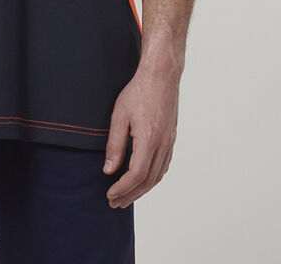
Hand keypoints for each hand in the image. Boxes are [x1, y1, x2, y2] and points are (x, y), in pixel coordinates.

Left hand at [103, 66, 179, 208]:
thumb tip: (109, 170)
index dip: (122, 189)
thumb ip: (114, 144)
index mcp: (149, 139)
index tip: (109, 194)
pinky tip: (143, 180)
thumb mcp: (119, 115)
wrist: (161, 76)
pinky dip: (152, 178)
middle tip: (115, 203)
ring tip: (126, 196)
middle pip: (148, 181)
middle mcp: (163, 145)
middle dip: (130, 195)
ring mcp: (169, 142)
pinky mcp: (171, 139)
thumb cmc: (138, 91)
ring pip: (157, 176)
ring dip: (142, 190)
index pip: (136, 175)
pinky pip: (163, 166)